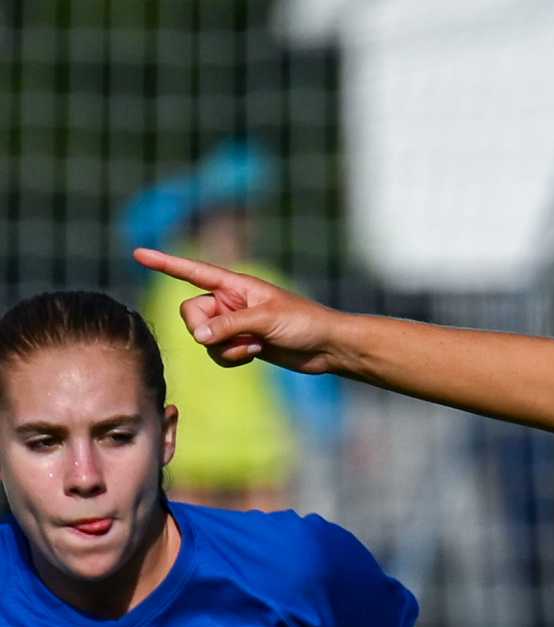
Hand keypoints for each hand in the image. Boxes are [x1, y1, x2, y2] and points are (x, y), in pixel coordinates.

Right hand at [131, 248, 340, 372]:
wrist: (327, 347)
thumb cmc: (304, 323)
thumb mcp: (266, 320)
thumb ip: (230, 326)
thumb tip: (199, 336)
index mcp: (235, 285)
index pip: (192, 271)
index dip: (165, 263)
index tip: (138, 253)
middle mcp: (229, 301)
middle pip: (190, 314)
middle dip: (205, 330)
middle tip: (236, 336)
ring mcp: (233, 324)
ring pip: (203, 338)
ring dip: (225, 347)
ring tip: (255, 346)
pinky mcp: (240, 344)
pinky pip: (217, 353)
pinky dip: (231, 357)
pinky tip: (255, 354)